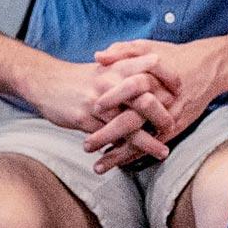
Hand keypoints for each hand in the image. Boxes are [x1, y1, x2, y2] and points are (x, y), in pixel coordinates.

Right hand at [16, 53, 179, 136]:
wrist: (45, 82)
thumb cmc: (80, 78)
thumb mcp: (105, 67)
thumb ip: (128, 69)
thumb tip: (155, 75)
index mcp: (118, 67)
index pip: (151, 66)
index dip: (169, 77)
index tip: (182, 90)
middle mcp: (110, 82)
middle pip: (145, 97)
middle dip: (162, 114)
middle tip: (174, 126)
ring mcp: (98, 101)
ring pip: (129, 124)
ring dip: (147, 141)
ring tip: (162, 152)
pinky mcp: (85, 118)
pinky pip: (108, 138)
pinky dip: (121, 150)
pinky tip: (131, 160)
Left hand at [84, 38, 227, 172]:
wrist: (208, 67)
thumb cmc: (174, 56)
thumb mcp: (149, 47)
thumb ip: (122, 51)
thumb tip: (97, 57)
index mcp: (153, 76)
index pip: (132, 86)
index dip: (113, 96)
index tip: (93, 107)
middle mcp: (160, 98)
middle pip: (133, 119)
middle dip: (109, 134)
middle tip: (87, 145)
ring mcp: (168, 116)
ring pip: (142, 139)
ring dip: (119, 154)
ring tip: (97, 166)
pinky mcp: (175, 126)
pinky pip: (153, 144)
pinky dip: (136, 155)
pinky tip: (119, 164)